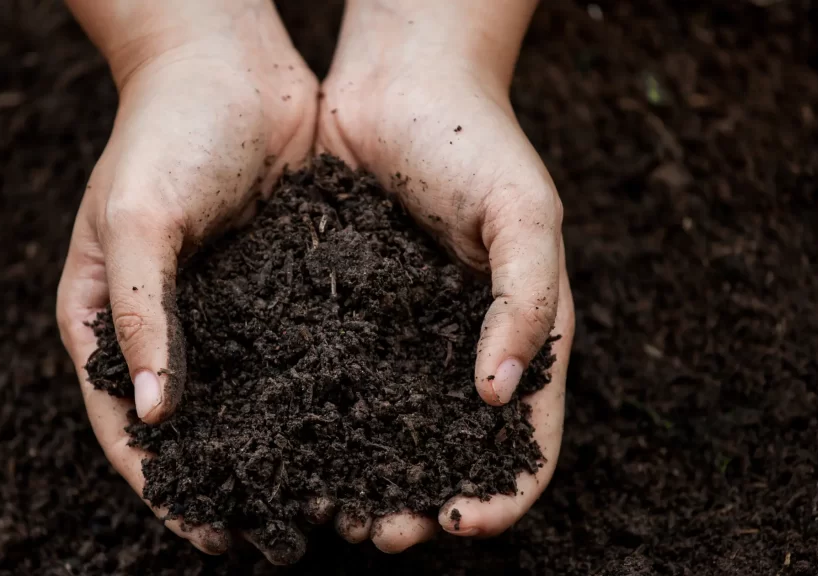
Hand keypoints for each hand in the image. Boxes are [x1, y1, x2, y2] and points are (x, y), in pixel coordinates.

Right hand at [55, 0, 316, 561]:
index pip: (127, 425)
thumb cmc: (165, 130)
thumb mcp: (137, 218)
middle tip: (274, 537)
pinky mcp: (278, 288)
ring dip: (280, 449)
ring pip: (249, 399)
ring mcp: (224, 310)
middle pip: (191, 426)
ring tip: (323, 500)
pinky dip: (316, 395)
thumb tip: (157, 416)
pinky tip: (355, 429)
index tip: (208, 533)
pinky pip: (295, 355)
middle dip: (228, 482)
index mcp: (106, 318)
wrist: (231, 63)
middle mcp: (166, 325)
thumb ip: (141, 314)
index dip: (164, 485)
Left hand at [315, 0, 574, 551]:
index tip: (463, 522)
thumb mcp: (526, 214)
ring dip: (364, 477)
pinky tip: (290, 445)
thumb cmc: (476, 141)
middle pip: (448, 450)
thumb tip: (498, 398)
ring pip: (385, 428)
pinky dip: (320, 422)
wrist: (398, 82)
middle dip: (420, 501)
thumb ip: (526, 302)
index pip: (526, 439)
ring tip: (330, 509)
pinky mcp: (344, 314)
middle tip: (381, 533)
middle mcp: (458, 348)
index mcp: (519, 335)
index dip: (503, 491)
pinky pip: (334, 379)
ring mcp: (399, 336)